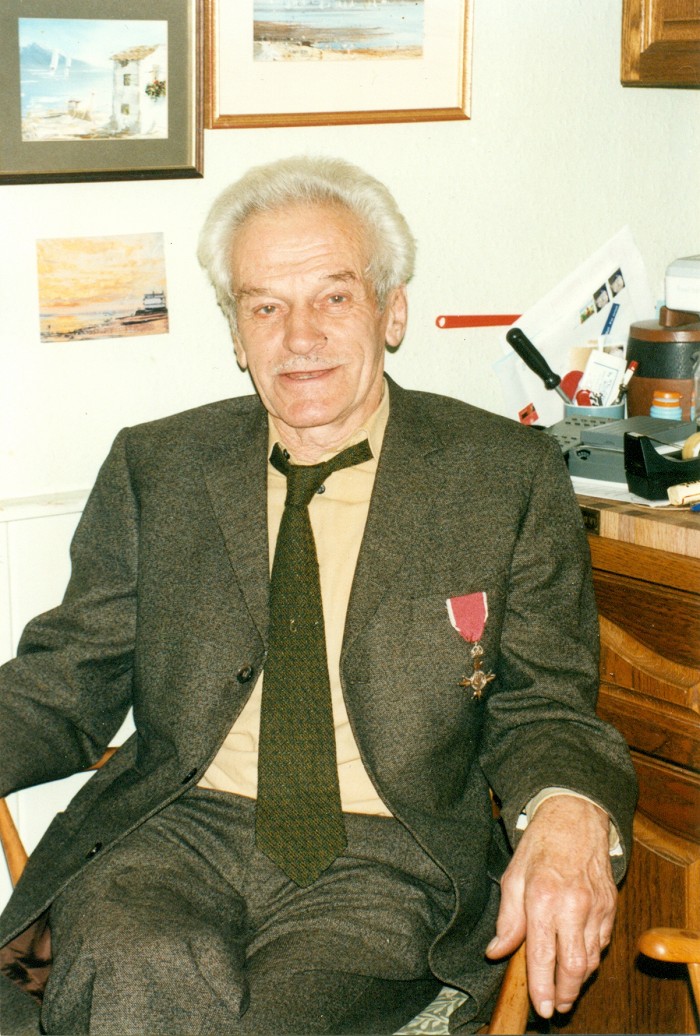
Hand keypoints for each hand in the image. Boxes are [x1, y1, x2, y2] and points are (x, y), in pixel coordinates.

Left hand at [485, 794, 616, 1018]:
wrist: (575, 817)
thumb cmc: (541, 845)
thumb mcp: (513, 876)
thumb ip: (507, 917)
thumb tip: (496, 950)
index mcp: (543, 897)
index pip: (544, 955)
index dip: (542, 987)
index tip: (541, 1009)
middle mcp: (573, 905)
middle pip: (575, 966)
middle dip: (565, 993)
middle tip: (555, 1007)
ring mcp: (596, 906)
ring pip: (592, 959)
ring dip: (578, 979)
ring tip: (564, 988)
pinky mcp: (611, 906)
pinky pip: (603, 943)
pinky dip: (591, 957)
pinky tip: (578, 958)